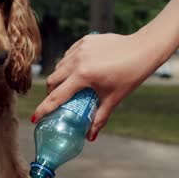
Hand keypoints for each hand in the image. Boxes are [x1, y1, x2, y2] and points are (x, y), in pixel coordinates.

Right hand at [32, 32, 167, 140]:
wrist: (144, 48)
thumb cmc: (131, 75)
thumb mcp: (114, 99)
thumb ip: (99, 118)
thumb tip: (90, 137)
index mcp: (83, 76)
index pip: (57, 96)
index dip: (44, 109)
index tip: (35, 118)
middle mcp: (77, 60)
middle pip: (53, 79)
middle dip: (51, 92)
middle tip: (57, 101)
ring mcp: (81, 48)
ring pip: (60, 65)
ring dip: (60, 77)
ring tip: (70, 86)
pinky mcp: (86, 40)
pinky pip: (69, 54)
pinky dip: (69, 64)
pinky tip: (79, 70)